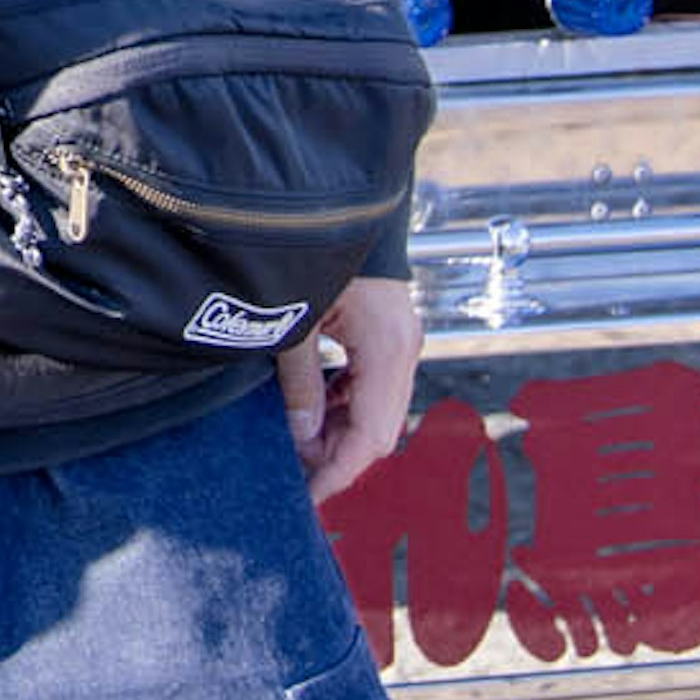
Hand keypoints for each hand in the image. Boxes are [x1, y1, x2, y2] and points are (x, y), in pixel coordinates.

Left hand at [282, 271, 421, 509]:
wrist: (336, 203)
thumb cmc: (317, 252)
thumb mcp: (297, 323)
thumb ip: (302, 383)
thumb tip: (302, 436)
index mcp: (388, 349)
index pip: (372, 436)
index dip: (339, 471)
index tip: (309, 495)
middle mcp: (404, 348)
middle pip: (380, 429)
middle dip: (339, 455)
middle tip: (296, 471)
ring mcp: (401, 340)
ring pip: (378, 410)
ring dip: (340, 431)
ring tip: (297, 441)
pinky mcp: (389, 332)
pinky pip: (373, 385)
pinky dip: (346, 404)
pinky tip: (314, 408)